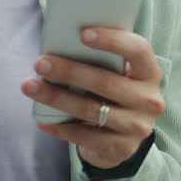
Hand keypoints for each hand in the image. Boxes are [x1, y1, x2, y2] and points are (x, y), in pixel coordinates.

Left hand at [20, 27, 164, 169]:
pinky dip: (60, 127)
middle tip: (40, 63)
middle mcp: (149, 99)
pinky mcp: (121, 147)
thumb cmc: (114, 95)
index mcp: (150, 72)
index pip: (138, 50)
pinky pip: (84, 136)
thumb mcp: (119, 75)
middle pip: (104, 81)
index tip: (82, 33)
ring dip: (55, 97)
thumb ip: (104, 60)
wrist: (124, 141)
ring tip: (30, 86)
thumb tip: (62, 42)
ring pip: (89, 109)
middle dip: (68, 70)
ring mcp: (137, 126)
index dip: (112, 40)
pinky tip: (41, 120)